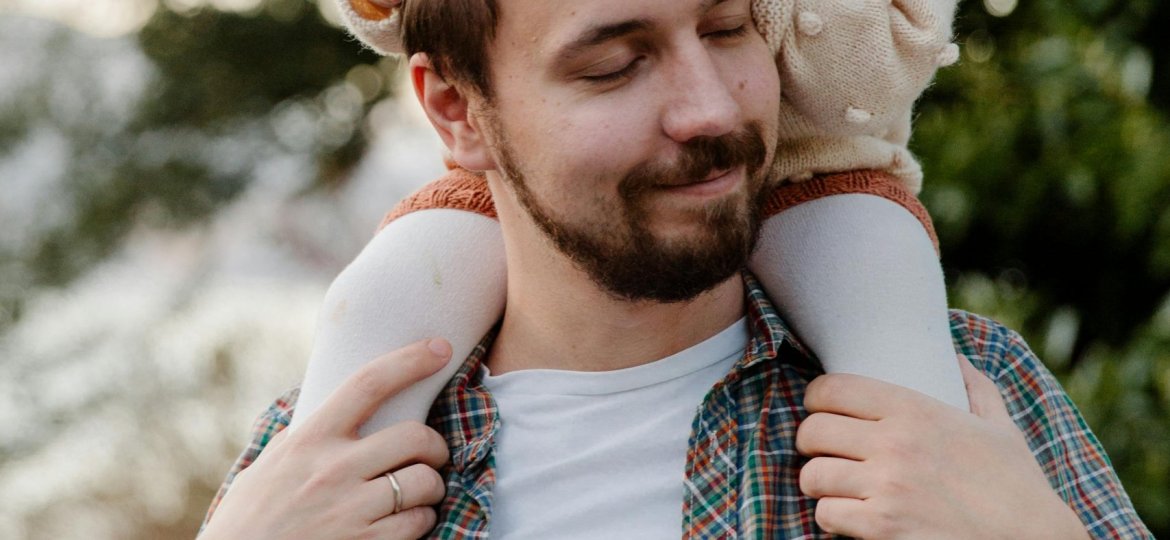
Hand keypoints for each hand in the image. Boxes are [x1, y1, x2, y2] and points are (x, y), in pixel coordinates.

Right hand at [201, 339, 453, 539]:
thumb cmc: (251, 518)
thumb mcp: (270, 465)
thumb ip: (307, 437)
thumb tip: (337, 406)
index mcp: (309, 441)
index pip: (368, 384)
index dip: (410, 361)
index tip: (440, 348)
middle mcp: (332, 470)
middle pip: (415, 436)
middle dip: (434, 446)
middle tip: (430, 454)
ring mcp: (350, 510)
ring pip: (425, 483)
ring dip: (431, 488)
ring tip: (418, 493)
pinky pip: (418, 523)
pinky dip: (422, 521)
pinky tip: (407, 522)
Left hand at [795, 355, 1089, 538]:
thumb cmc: (1017, 488)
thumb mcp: (1000, 429)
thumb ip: (976, 390)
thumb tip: (958, 358)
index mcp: (916, 411)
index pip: (833, 388)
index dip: (816, 398)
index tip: (819, 408)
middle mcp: (895, 444)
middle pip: (813, 431)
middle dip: (811, 443)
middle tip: (822, 451)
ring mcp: (887, 487)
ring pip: (813, 476)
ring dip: (819, 483)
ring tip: (834, 485)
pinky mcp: (882, 528)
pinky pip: (826, 515)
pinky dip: (832, 518)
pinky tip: (849, 516)